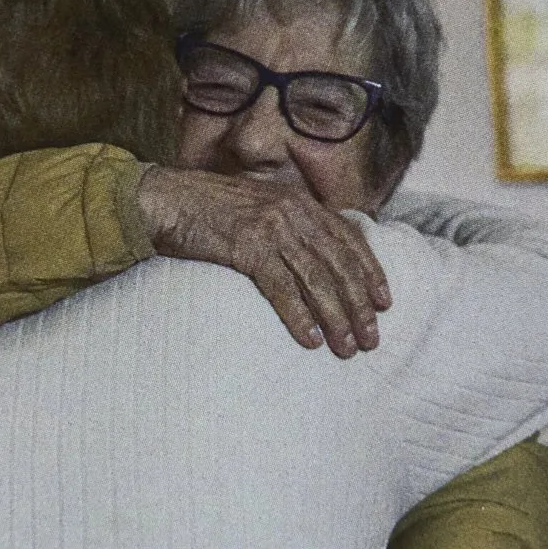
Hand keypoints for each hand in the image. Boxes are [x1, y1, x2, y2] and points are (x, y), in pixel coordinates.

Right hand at [134, 166, 389, 356]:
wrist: (163, 200)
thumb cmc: (206, 210)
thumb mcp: (257, 208)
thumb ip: (287, 225)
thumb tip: (313, 258)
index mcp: (298, 201)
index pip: (349, 238)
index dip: (371, 271)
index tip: (384, 302)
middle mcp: (292, 211)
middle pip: (339, 264)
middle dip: (359, 305)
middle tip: (371, 338)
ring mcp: (270, 227)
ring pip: (316, 279)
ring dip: (336, 318)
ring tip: (346, 348)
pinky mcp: (246, 246)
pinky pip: (281, 287)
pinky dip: (299, 316)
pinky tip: (310, 340)